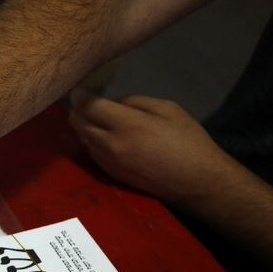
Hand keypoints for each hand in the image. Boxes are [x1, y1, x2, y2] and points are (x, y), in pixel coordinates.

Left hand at [68, 90, 242, 208]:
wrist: (195, 181)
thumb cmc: (187, 141)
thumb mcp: (166, 109)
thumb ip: (134, 102)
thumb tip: (112, 103)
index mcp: (126, 124)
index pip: (88, 106)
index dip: (79, 95)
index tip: (79, 90)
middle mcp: (110, 144)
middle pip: (77, 123)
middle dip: (77, 110)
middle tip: (85, 102)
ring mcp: (107, 161)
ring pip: (82, 138)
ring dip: (83, 126)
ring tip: (95, 117)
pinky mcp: (110, 173)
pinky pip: (91, 152)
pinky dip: (92, 140)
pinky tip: (104, 135)